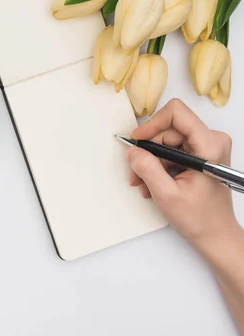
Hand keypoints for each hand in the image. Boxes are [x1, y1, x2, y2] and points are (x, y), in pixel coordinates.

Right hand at [126, 99, 239, 250]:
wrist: (216, 235)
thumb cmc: (199, 218)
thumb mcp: (167, 194)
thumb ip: (147, 169)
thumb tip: (132, 151)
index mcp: (209, 145)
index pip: (176, 113)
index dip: (152, 124)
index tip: (137, 141)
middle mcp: (211, 140)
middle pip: (167, 130)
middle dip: (147, 151)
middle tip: (136, 173)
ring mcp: (206, 147)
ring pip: (165, 142)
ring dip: (150, 162)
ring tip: (144, 184)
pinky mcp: (200, 155)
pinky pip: (170, 151)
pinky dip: (158, 166)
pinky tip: (154, 184)